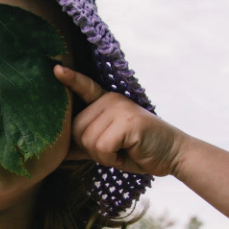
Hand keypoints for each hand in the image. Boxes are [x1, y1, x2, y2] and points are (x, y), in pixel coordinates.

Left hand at [54, 64, 186, 177]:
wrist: (172, 154)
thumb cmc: (138, 150)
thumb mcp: (108, 146)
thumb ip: (86, 143)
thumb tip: (61, 151)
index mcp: (106, 101)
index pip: (85, 87)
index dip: (70, 79)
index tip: (56, 69)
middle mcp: (111, 99)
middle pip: (76, 129)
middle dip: (91, 149)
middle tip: (115, 150)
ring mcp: (120, 108)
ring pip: (88, 140)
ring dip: (103, 156)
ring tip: (123, 150)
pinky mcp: (128, 121)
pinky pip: (102, 147)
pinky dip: (112, 159)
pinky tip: (128, 153)